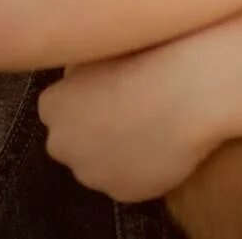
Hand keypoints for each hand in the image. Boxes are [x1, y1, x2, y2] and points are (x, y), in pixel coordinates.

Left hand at [39, 38, 224, 202]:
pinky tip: (163, 145)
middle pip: (74, 139)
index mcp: (52, 106)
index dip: (88, 96)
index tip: (114, 87)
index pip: (59, 106)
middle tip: (132, 108)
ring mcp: (91, 173)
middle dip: (95, 128)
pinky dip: (141, 167)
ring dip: (117, 150)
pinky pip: (128, 180)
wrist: (189, 92)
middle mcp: (62, 144)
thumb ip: (79, 68)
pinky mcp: (122, 193)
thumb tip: (77, 75)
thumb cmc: (148, 57)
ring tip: (153, 125)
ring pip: (100, 163)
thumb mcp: (103, 47)